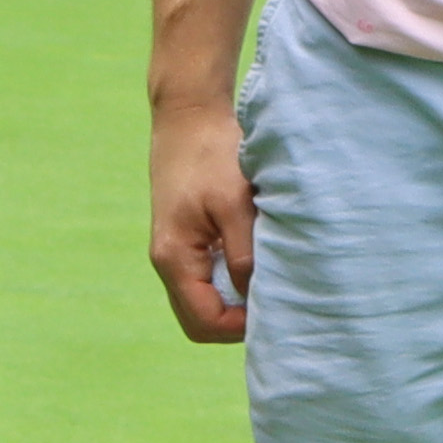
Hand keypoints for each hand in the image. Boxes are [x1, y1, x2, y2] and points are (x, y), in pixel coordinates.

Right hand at [148, 98, 255, 345]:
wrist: (188, 115)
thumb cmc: (212, 152)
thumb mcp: (235, 202)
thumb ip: (243, 253)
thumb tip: (254, 295)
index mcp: (174, 257)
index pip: (204, 321)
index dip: (240, 328)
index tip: (275, 309)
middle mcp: (167, 261)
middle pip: (199, 321)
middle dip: (235, 323)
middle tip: (272, 303)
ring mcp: (174, 252)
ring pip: (202, 301)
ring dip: (233, 300)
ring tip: (266, 282)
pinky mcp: (185, 239)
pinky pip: (205, 278)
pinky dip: (229, 280)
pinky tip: (254, 261)